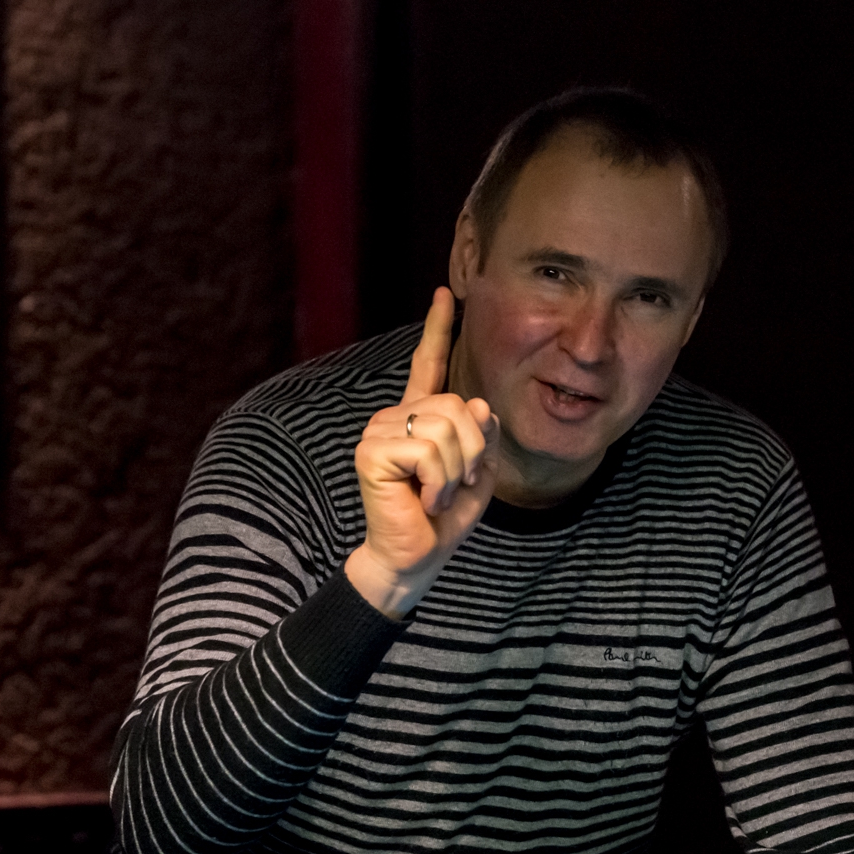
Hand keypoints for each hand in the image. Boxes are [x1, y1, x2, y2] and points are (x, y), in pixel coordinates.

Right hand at [345, 287, 498, 617]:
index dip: (437, 329)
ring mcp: (378, 432)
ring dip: (456, 471)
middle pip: (455, 406)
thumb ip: (481, 436)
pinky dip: (439, 482)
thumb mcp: (477, 473)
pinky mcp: (372, 453)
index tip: (445, 294)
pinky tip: (423, 500)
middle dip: (471, 451)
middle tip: (454, 485)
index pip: (429, 365)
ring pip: (445, 428)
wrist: (415, 560)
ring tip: (436, 495)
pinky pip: (428, 451)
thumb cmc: (442, 520)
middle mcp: (394, 417)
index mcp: (418, 418)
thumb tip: (475, 405)